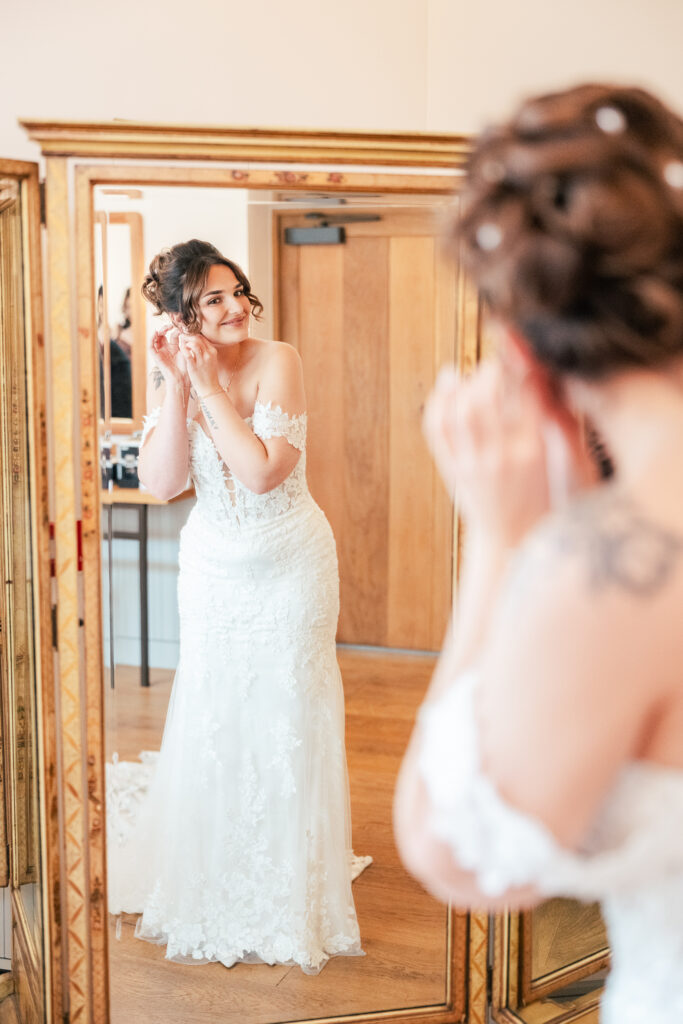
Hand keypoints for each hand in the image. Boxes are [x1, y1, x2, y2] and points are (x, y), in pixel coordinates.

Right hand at [149, 325, 188, 390]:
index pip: (173, 334)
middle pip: (163, 335)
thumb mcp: (186, 351)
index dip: (176, 329)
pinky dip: (151, 339)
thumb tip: (185, 330)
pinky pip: (150, 347)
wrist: (181, 379)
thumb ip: (184, 342)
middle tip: (171, 325)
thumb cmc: (186, 368)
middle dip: (166, 328)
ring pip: (155, 339)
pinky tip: (155, 333)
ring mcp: (160, 352)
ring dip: (158, 332)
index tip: (181, 327)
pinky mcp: (156, 357)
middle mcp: (166, 349)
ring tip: (164, 328)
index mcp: (174, 347)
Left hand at [178, 332, 219, 397]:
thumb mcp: (210, 360)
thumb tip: (196, 342)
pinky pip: (188, 353)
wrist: (210, 388)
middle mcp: (208, 354)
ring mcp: (202, 360)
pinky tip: (181, 351)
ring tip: (181, 344)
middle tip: (181, 337)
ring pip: (193, 343)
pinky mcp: (195, 366)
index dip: (193, 334)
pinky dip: (184, 350)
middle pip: (198, 338)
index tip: (187, 336)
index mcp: (212, 351)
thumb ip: (204, 351)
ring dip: (185, 342)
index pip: (202, 337)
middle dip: (188, 336)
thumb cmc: (208, 374)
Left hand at [423, 359, 593, 547]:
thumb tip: (538, 371)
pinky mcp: (453, 470)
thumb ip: (551, 418)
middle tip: (496, 359)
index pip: (524, 392)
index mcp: (533, 450)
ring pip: (462, 410)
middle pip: (488, 396)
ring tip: (474, 371)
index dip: (518, 360)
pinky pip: (437, 429)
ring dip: (466, 382)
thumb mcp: (556, 460)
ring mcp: (474, 464)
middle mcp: (502, 456)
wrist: (510, 540)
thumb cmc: (540, 498)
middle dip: (490, 369)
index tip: (516, 341)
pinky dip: (438, 401)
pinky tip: (448, 383)